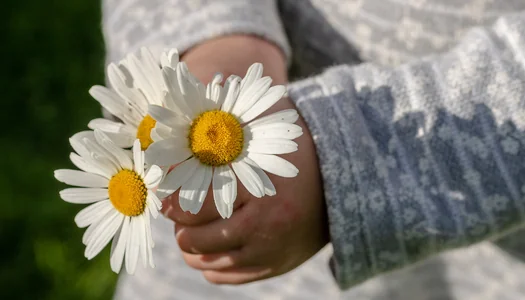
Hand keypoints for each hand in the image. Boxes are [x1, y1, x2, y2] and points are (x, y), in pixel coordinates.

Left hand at [162, 35, 328, 283]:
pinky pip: (224, 276)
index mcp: (260, 192)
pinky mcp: (274, 268)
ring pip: (206, 263)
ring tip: (194, 226)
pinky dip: (210, 262)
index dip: (171, 201)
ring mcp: (270, 254)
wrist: (340, 181)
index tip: (164, 195)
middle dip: (180, 225)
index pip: (195, 207)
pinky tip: (212, 243)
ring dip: (191, 246)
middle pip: (195, 240)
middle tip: (180, 210)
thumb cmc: (292, 151)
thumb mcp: (257, 134)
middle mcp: (265, 229)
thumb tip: (168, 151)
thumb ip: (216, 136)